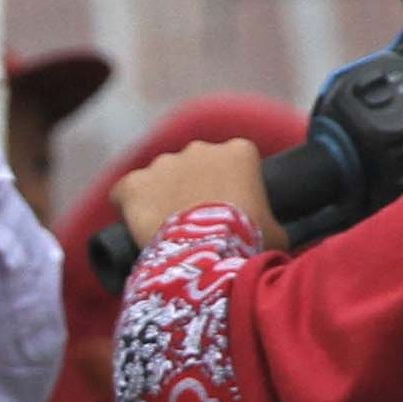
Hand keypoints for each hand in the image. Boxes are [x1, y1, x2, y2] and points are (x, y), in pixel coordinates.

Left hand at [113, 137, 278, 249]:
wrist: (209, 253)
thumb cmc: (249, 243)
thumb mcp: (276, 231)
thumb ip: (271, 221)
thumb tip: (274, 236)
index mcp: (240, 151)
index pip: (232, 162)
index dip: (227, 186)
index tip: (224, 210)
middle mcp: (200, 148)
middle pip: (193, 165)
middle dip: (191, 188)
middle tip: (194, 222)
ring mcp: (164, 163)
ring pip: (159, 177)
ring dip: (160, 196)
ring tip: (166, 228)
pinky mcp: (134, 183)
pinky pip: (126, 190)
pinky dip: (128, 205)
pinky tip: (131, 224)